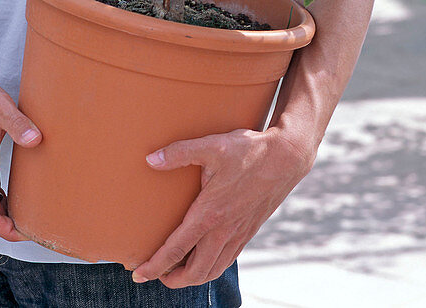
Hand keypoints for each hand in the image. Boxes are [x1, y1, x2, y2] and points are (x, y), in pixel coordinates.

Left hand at [130, 127, 311, 287]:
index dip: (155, 266)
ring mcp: (238, 234)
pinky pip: (227, 261)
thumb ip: (179, 153)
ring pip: (212, 271)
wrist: (287, 158)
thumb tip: (151, 159)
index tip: (138, 274)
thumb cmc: (249, 151)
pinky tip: (205, 256)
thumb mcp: (212, 146)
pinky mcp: (249, 231)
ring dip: (192, 277)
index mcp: (209, 214)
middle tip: (155, 273)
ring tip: (177, 269)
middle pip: (194, 272)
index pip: (176, 250)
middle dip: (172, 279)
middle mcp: (223, 231)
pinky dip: (211, 267)